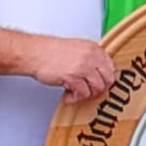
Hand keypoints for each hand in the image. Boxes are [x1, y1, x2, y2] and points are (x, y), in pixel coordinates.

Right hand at [0, 29, 114, 102]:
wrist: (34, 53)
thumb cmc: (51, 51)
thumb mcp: (77, 48)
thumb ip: (91, 59)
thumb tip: (100, 74)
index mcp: (93, 48)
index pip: (111, 67)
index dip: (104, 78)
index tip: (98, 83)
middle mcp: (91, 56)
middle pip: (108, 80)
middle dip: (98, 88)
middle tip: (88, 90)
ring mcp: (83, 66)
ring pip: (97, 88)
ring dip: (86, 94)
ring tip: (76, 92)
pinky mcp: (73, 77)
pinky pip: (83, 94)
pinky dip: (75, 98)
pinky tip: (68, 94)